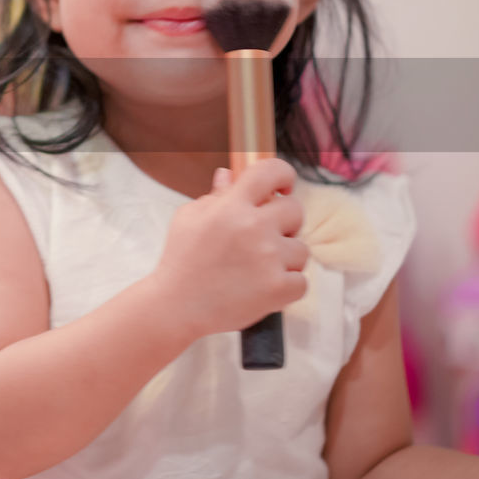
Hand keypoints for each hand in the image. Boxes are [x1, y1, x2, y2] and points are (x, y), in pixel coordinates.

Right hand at [150, 157, 307, 344]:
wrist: (177, 306)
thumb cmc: (181, 260)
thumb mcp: (189, 218)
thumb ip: (215, 196)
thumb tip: (230, 174)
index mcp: (231, 206)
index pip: (270, 172)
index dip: (282, 174)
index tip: (281, 186)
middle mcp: (254, 228)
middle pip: (295, 210)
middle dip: (284, 222)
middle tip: (266, 236)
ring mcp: (269, 259)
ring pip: (301, 249)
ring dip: (285, 258)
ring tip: (260, 268)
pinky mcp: (278, 289)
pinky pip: (301, 281)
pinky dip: (287, 286)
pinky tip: (264, 286)